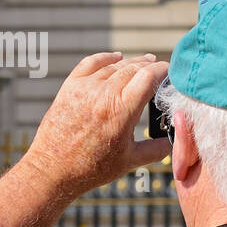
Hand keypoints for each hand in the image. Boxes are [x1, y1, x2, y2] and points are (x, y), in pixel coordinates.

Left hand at [22, 52, 170, 197]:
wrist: (53, 169)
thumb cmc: (92, 168)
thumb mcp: (130, 161)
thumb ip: (156, 150)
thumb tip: (173, 142)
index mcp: (121, 110)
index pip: (149, 76)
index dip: (163, 70)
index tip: (171, 72)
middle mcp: (103, 93)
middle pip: (134, 67)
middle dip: (150, 66)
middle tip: (160, 69)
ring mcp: (85, 88)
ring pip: (114, 65)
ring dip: (131, 63)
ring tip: (143, 63)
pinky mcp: (70, 87)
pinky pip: (91, 63)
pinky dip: (106, 58)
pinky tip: (116, 57)